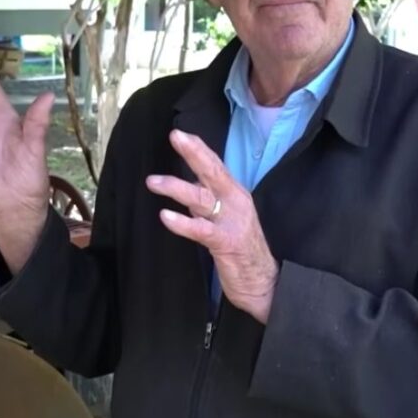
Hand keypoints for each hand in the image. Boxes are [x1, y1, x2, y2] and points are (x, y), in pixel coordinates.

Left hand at [145, 129, 277, 323]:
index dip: (199, 148)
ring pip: (201, 199)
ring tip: (153, 182)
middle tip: (175, 136)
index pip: (215, 165)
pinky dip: (183, 223)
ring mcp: (232, 222)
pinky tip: (166, 216)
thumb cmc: (243, 249)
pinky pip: (201, 231)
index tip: (180, 134)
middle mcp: (235, 202)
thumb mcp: (227, 218)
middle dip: (193, 153)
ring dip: (176, 188)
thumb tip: (188, 187)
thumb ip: (210, 202)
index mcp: (235, 195)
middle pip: (212, 172)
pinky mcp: (226, 243)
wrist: (264, 283)